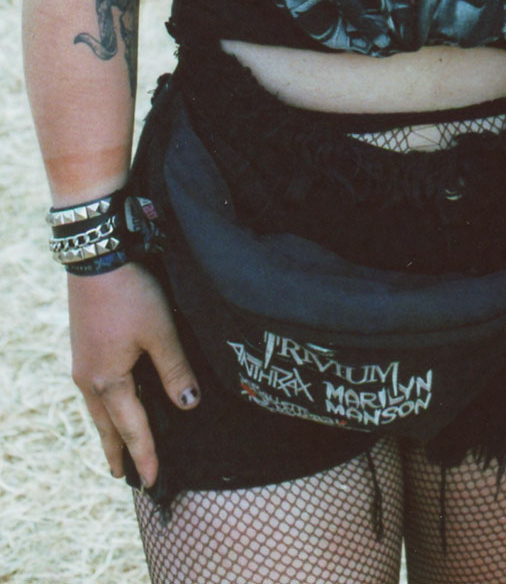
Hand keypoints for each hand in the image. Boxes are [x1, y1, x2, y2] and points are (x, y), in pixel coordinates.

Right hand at [68, 263, 199, 486]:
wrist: (96, 259)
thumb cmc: (131, 294)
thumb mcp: (161, 331)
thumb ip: (175, 370)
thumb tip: (188, 405)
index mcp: (108, 382)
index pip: (132, 429)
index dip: (144, 454)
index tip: (151, 481)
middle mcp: (89, 380)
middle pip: (106, 426)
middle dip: (118, 452)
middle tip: (124, 476)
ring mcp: (82, 365)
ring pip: (97, 409)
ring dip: (108, 430)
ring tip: (115, 448)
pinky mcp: (83, 349)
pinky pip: (94, 391)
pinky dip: (104, 407)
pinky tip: (112, 403)